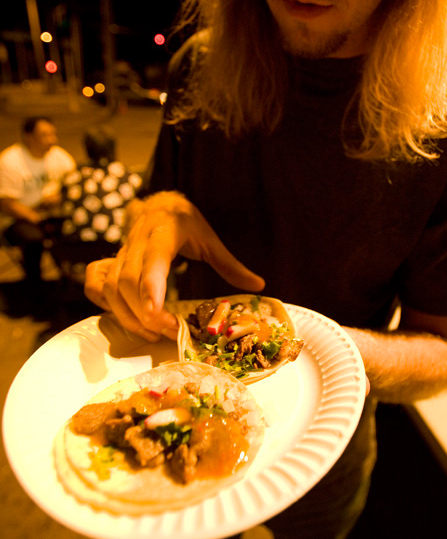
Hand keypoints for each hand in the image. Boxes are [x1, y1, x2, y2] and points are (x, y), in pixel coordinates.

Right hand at [84, 192, 264, 341]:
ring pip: (109, 289)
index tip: (158, 317)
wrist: (158, 204)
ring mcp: (119, 253)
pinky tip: (126, 318)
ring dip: (127, 317)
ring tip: (153, 334)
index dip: (150, 291)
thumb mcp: (210, 239)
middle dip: (144, 314)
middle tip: (169, 333)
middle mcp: (136, 243)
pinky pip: (95, 286)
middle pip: (126, 283)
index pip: (150, 262)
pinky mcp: (110, 263)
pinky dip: (104, 305)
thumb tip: (259, 286)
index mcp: (163, 233)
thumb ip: (230, 265)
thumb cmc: (186, 222)